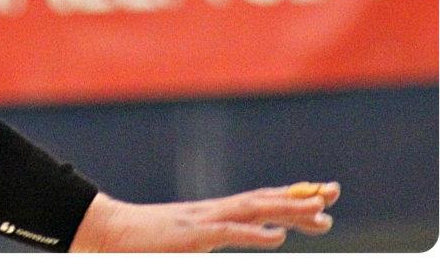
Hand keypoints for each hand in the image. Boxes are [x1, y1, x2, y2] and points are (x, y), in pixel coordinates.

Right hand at [72, 182, 340, 251]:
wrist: (106, 231)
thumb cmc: (140, 244)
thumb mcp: (183, 246)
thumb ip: (206, 243)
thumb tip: (225, 243)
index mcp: (213, 215)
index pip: (260, 202)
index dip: (291, 198)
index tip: (320, 196)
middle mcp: (214, 212)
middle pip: (264, 200)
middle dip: (301, 198)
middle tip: (334, 193)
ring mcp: (203, 221)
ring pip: (254, 211)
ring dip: (288, 211)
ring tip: (320, 213)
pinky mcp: (191, 236)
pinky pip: (228, 233)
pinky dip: (254, 233)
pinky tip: (277, 237)